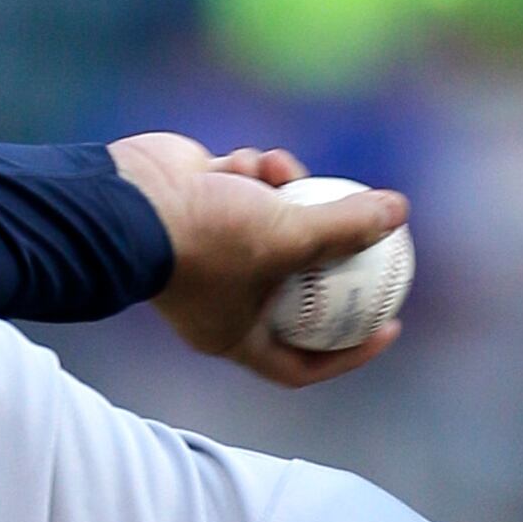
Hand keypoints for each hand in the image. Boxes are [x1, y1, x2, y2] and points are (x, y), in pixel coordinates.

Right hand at [109, 133, 409, 384]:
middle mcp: (222, 298)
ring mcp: (210, 249)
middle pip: (296, 287)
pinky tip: (255, 157)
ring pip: (274, 223)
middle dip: (330, 255)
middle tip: (374, 237)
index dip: (349, 351)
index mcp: (235, 335)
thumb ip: (346, 229)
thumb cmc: (204, 237)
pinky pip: (246, 188)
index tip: (388, 325)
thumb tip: (399, 213)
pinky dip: (256, 171)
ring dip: (291, 192)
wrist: (123, 198)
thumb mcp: (288, 238)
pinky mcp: (200, 203)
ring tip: (288, 172)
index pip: (301, 364)